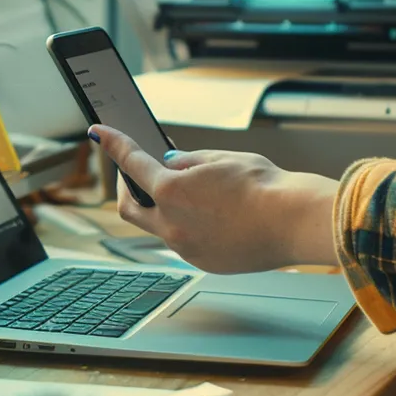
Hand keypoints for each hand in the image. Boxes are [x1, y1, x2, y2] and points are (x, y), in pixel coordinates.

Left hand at [91, 124, 341, 273]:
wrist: (296, 222)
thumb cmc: (265, 187)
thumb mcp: (221, 159)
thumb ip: (188, 162)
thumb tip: (170, 164)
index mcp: (170, 192)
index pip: (130, 162)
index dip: (113, 144)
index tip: (99, 133)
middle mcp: (171, 225)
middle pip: (130, 207)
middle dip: (127, 187)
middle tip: (136, 172)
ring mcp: (186, 249)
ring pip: (159, 227)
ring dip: (162, 208)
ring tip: (185, 191)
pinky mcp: (204, 262)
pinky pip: (184, 241)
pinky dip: (186, 225)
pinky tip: (208, 214)